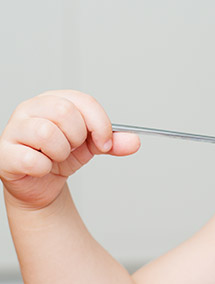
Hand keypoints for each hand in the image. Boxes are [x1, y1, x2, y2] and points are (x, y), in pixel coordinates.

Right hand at [0, 90, 139, 208]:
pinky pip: (31, 159)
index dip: (100, 124)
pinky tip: (42, 167)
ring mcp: (15, 129)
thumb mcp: (93, 146)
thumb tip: (133, 141)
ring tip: (56, 156)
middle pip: (65, 112)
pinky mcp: (5, 153)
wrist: (42, 183)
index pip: (83, 101)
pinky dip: (44, 168)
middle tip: (74, 148)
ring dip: (61, 152)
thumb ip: (114, 141)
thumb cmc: (63, 156)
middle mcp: (31, 109)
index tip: (106, 143)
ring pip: (47, 132)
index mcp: (55, 100)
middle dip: (78, 137)